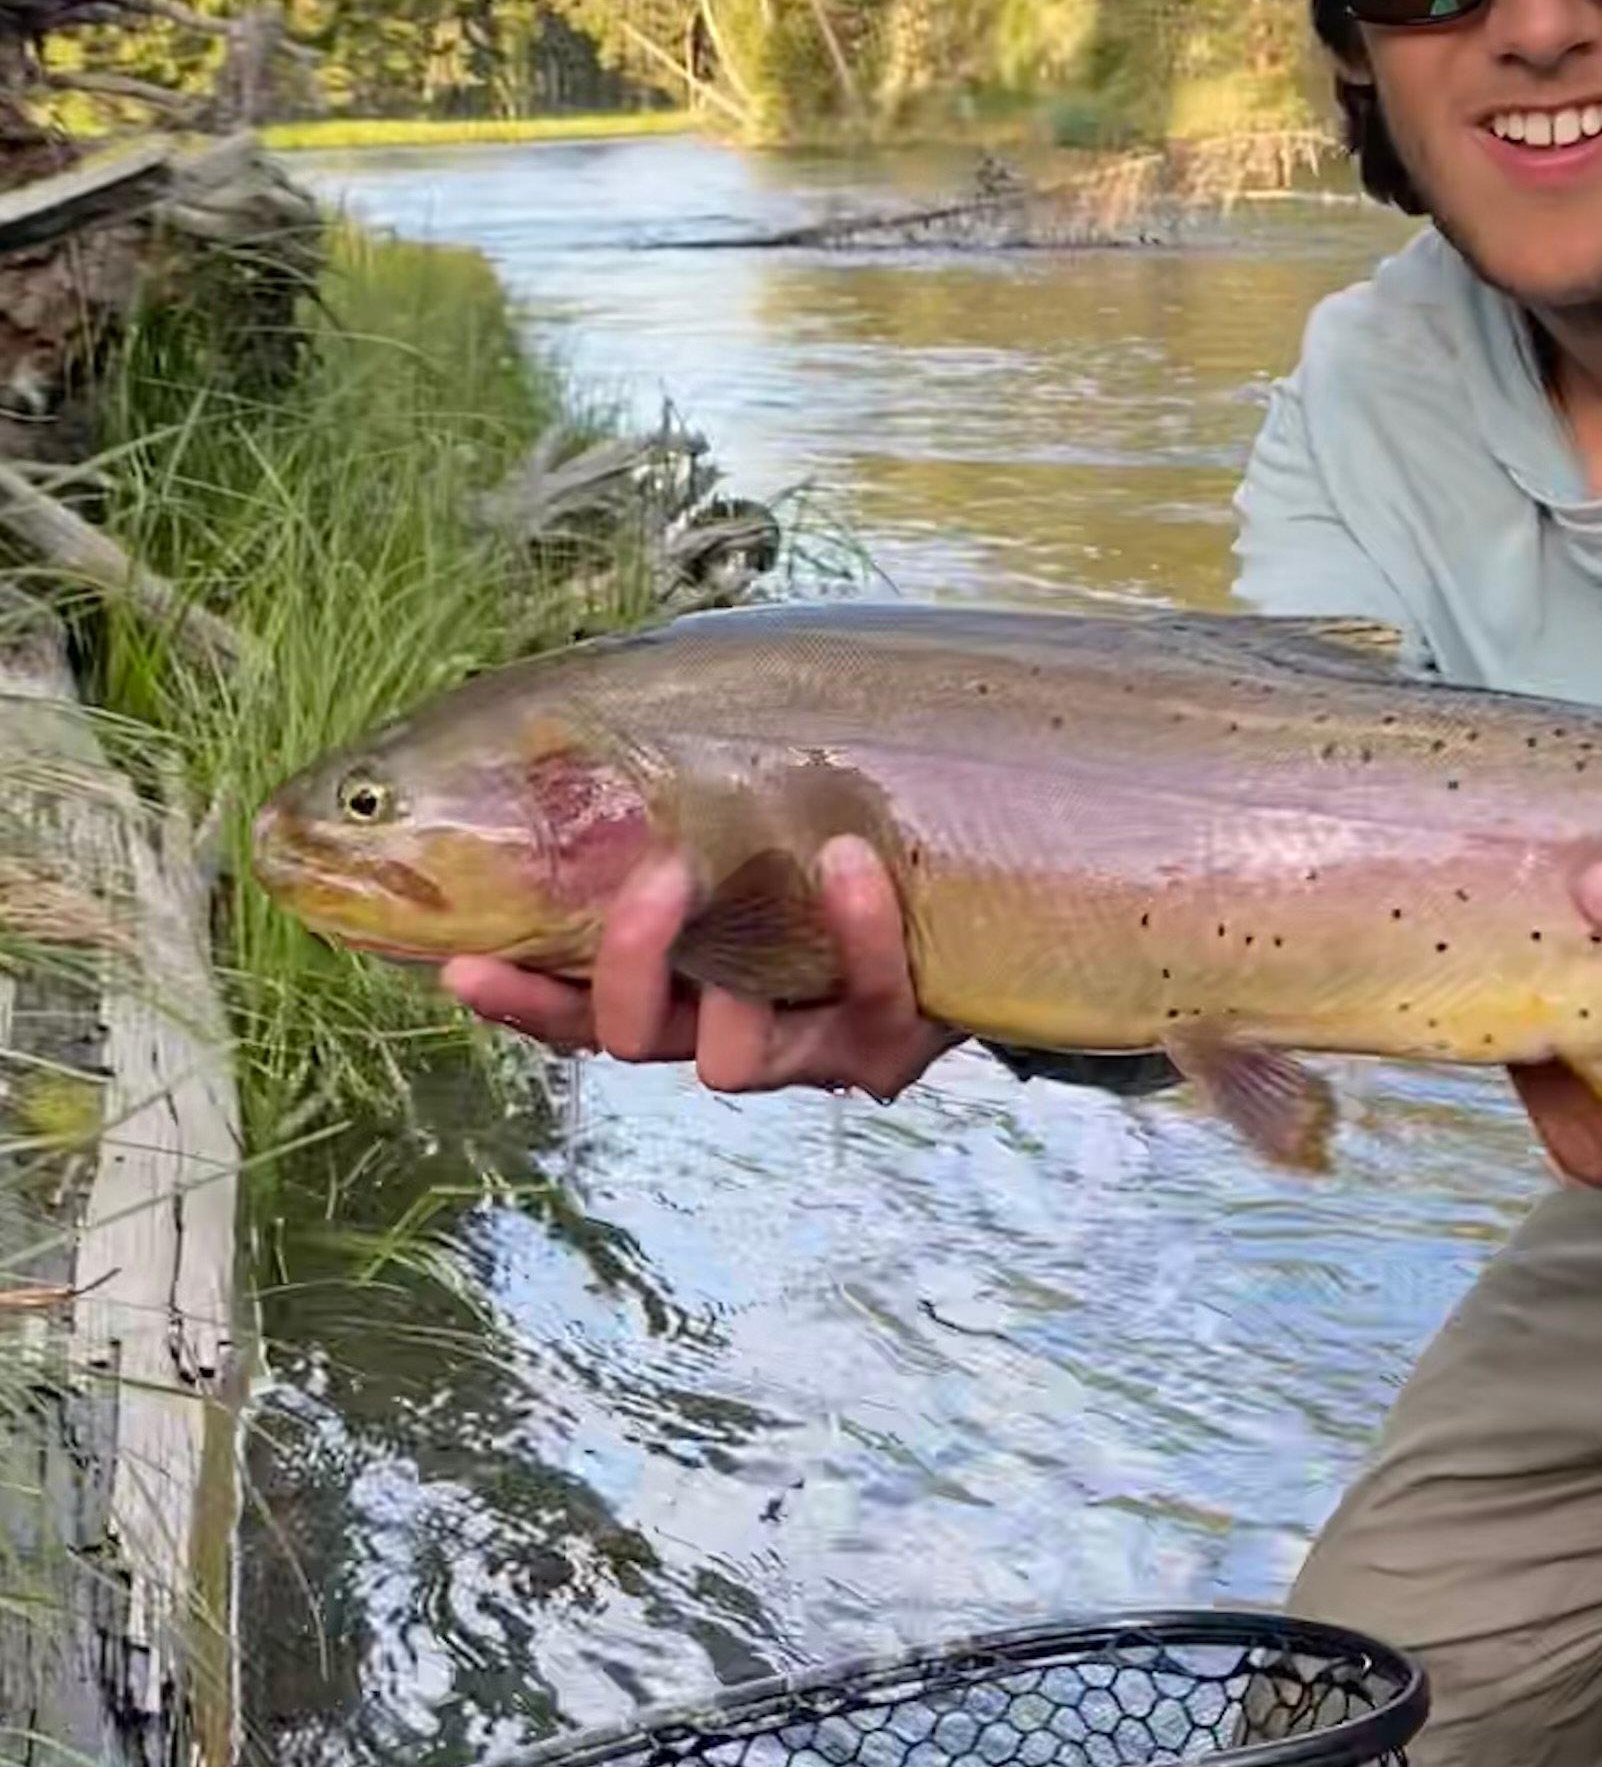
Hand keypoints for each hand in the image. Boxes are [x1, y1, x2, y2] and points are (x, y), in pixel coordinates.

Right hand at [440, 834, 961, 1098]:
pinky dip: (856, 930)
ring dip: (744, 968)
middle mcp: (723, 1028)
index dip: (517, 998)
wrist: (974, 893)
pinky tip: (852, 861)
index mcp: (677, 982)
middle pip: (634, 1038)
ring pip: (734, 1059)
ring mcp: (804, 1050)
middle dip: (633, 962)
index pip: (573, 1005)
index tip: (462, 964)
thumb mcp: (754, 810)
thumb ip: (676, 789)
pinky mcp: (885, 1046)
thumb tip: (578, 707)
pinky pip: (865, 1002)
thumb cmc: (842, 835)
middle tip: (660, 875)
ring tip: (795, 864)